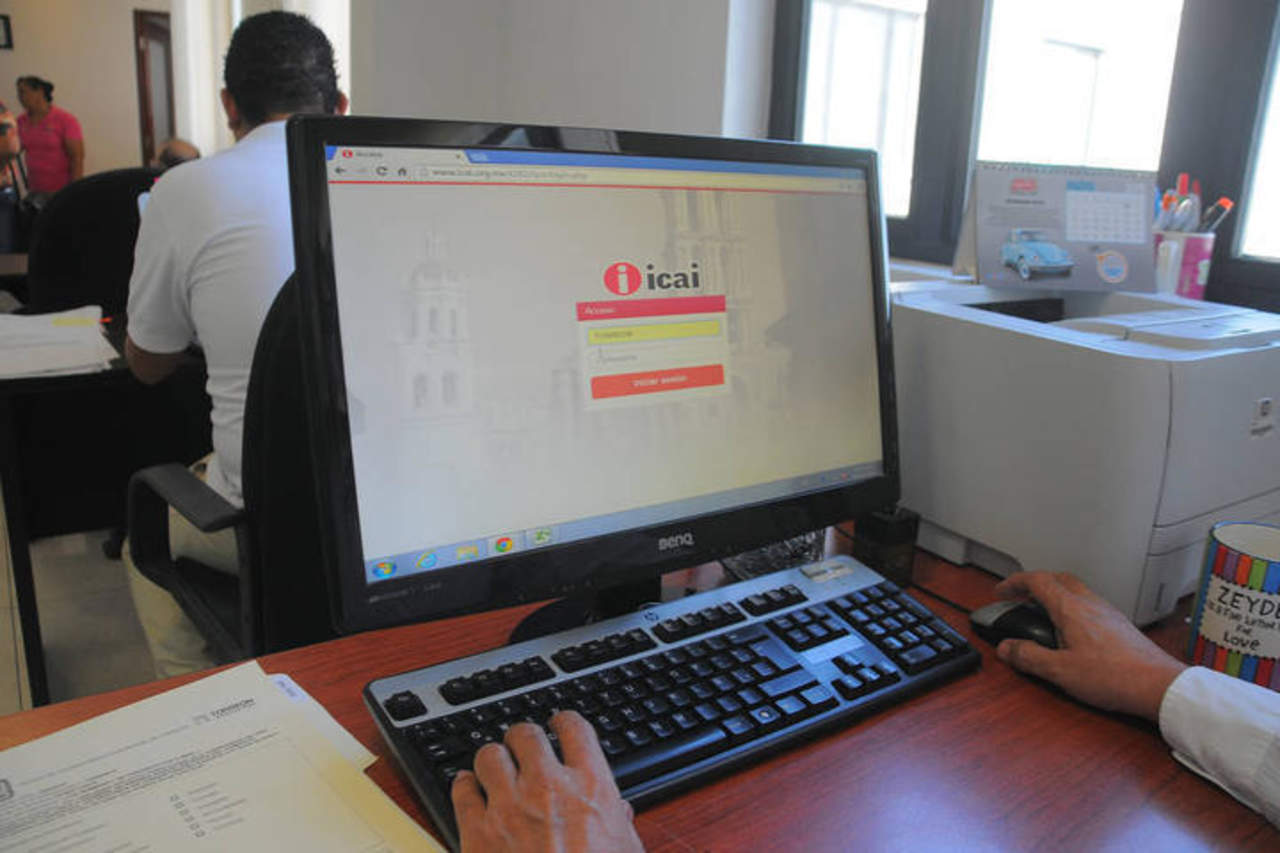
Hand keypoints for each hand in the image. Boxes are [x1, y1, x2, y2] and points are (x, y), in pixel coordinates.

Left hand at [452, 710, 644, 852]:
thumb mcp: (626, 852)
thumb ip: (621, 826)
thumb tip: (622, 812)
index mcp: (590, 787)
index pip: (574, 728)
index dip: (564, 721)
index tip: (559, 724)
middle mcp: (547, 786)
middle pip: (526, 734)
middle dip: (523, 736)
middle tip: (522, 744)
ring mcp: (508, 806)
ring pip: (489, 754)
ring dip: (492, 757)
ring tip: (494, 764)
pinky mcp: (476, 832)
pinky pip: (462, 791)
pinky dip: (463, 785)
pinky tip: (467, 787)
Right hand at [993, 571, 1186, 720]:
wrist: (1159, 685)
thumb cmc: (1115, 677)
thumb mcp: (1060, 671)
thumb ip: (1029, 657)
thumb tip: (1007, 648)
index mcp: (1071, 609)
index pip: (1037, 580)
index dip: (1015, 582)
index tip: (1002, 591)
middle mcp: (1090, 604)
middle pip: (1058, 578)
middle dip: (1035, 583)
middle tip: (1020, 596)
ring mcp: (1107, 612)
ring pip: (1076, 589)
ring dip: (1055, 594)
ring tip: (1043, 613)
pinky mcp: (1119, 625)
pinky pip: (1090, 604)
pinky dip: (1072, 607)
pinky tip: (1072, 630)